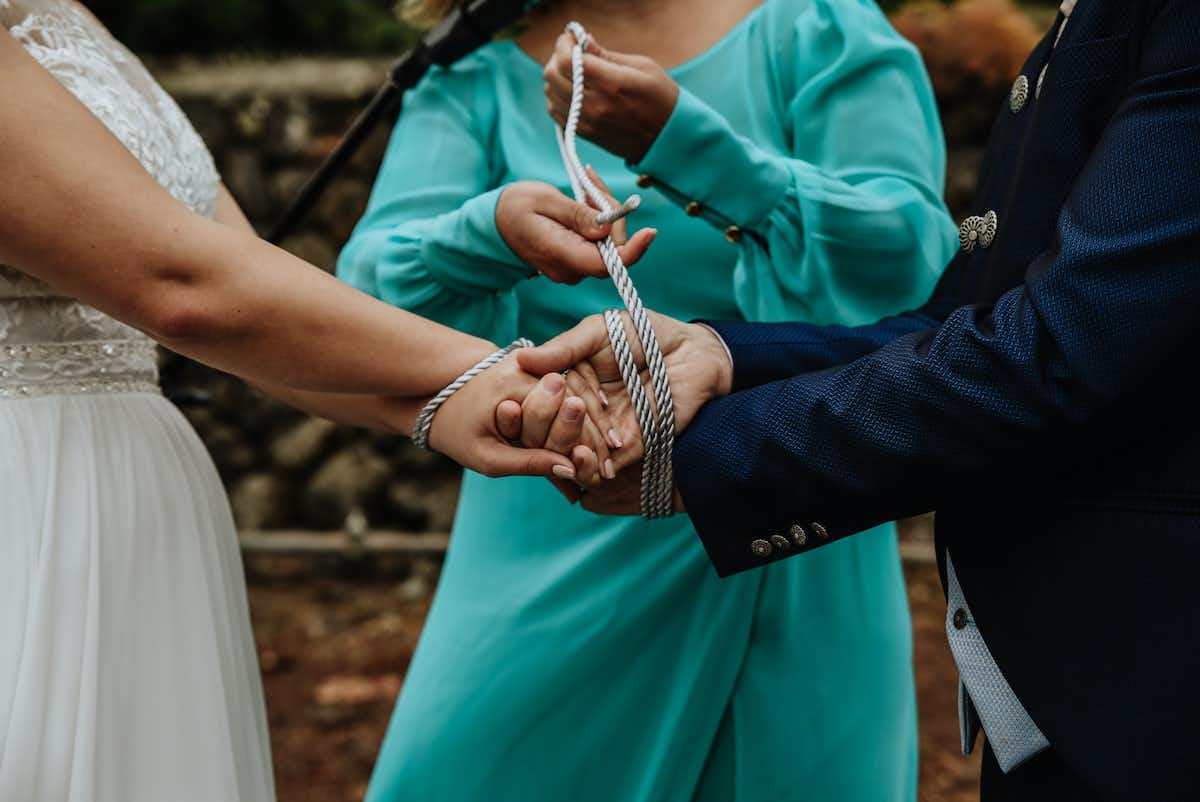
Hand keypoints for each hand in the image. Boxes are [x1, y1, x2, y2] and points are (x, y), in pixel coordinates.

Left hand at [428, 351, 610, 479]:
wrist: (437, 398)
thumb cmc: (458, 433)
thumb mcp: (488, 456)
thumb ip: (529, 463)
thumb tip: (570, 470)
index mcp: (514, 384)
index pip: (565, 410)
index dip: (587, 441)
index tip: (605, 469)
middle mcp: (528, 367)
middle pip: (575, 401)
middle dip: (596, 433)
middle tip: (615, 462)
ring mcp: (533, 365)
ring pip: (574, 396)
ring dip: (592, 425)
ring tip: (612, 454)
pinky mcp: (535, 370)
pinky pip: (565, 393)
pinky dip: (580, 417)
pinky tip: (596, 439)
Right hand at [496, 180, 655, 284]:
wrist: (493, 224)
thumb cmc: (514, 208)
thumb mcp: (544, 201)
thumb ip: (577, 216)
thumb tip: (606, 230)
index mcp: (561, 255)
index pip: (607, 264)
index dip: (634, 250)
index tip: (650, 231)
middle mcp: (571, 268)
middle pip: (614, 248)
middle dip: (613, 214)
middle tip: (591, 181)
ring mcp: (574, 267)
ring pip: (609, 243)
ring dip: (605, 212)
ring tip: (584, 185)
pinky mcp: (577, 259)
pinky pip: (600, 242)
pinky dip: (599, 219)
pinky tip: (584, 198)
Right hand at [516, 311, 733, 513]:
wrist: (693, 351)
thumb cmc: (646, 332)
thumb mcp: (598, 332)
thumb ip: (564, 348)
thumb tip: (521, 359)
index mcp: (569, 381)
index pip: (539, 402)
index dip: (525, 408)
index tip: (509, 409)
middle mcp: (582, 410)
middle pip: (551, 431)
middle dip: (544, 432)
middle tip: (544, 424)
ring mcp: (604, 431)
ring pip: (573, 452)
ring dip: (565, 453)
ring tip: (564, 447)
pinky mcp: (630, 447)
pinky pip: (604, 465)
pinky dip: (592, 468)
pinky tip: (587, 463)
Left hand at [544, 33, 678, 162]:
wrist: (668, 139)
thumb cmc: (661, 98)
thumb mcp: (642, 67)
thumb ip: (607, 55)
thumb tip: (584, 41)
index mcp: (611, 83)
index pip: (566, 60)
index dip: (563, 44)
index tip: (572, 38)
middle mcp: (595, 104)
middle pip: (552, 75)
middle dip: (558, 58)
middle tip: (573, 54)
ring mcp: (588, 121)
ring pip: (550, 93)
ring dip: (557, 78)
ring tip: (574, 73)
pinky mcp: (585, 134)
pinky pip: (555, 112)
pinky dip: (557, 97)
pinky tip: (572, 91)